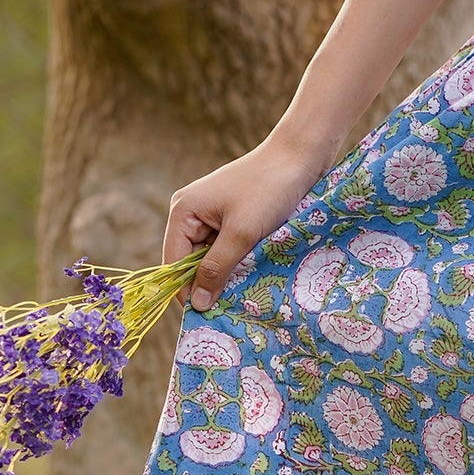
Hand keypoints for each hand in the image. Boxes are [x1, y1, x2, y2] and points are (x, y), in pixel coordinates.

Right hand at [162, 132, 332, 309]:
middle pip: (190, 264)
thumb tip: (197, 305)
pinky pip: (226, 250)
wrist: (300, 157)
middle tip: (230, 308)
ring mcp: (211, 216)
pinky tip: (252, 273)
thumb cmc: (268, 189)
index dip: (188, 291)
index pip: (174, 264)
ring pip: (210, 260)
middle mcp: (190, 214)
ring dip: (226, 275)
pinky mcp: (231, 219)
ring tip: (244, 292)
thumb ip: (217, 269)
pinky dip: (237, 263)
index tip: (208, 317)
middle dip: (208, 284)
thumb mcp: (241, 233)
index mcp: (182, 211)